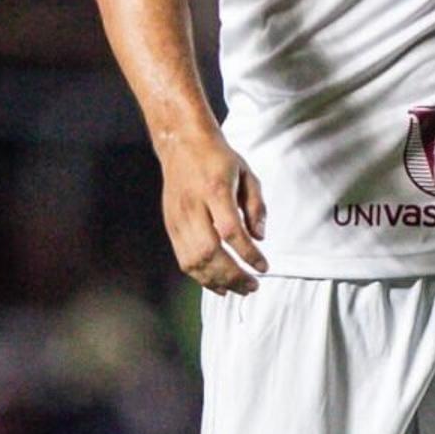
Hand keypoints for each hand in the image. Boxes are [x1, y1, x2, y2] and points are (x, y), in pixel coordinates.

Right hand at [157, 135, 269, 293]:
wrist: (181, 143)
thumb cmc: (217, 158)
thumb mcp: (247, 173)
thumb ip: (256, 206)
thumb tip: (260, 237)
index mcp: (215, 190)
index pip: (230, 231)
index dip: (248, 254)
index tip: (263, 266)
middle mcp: (193, 206)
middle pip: (209, 252)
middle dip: (232, 275)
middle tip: (252, 286)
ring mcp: (178, 218)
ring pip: (193, 260)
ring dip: (216, 281)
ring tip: (237, 290)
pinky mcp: (170, 225)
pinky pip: (183, 259)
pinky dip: (201, 276)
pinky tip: (217, 284)